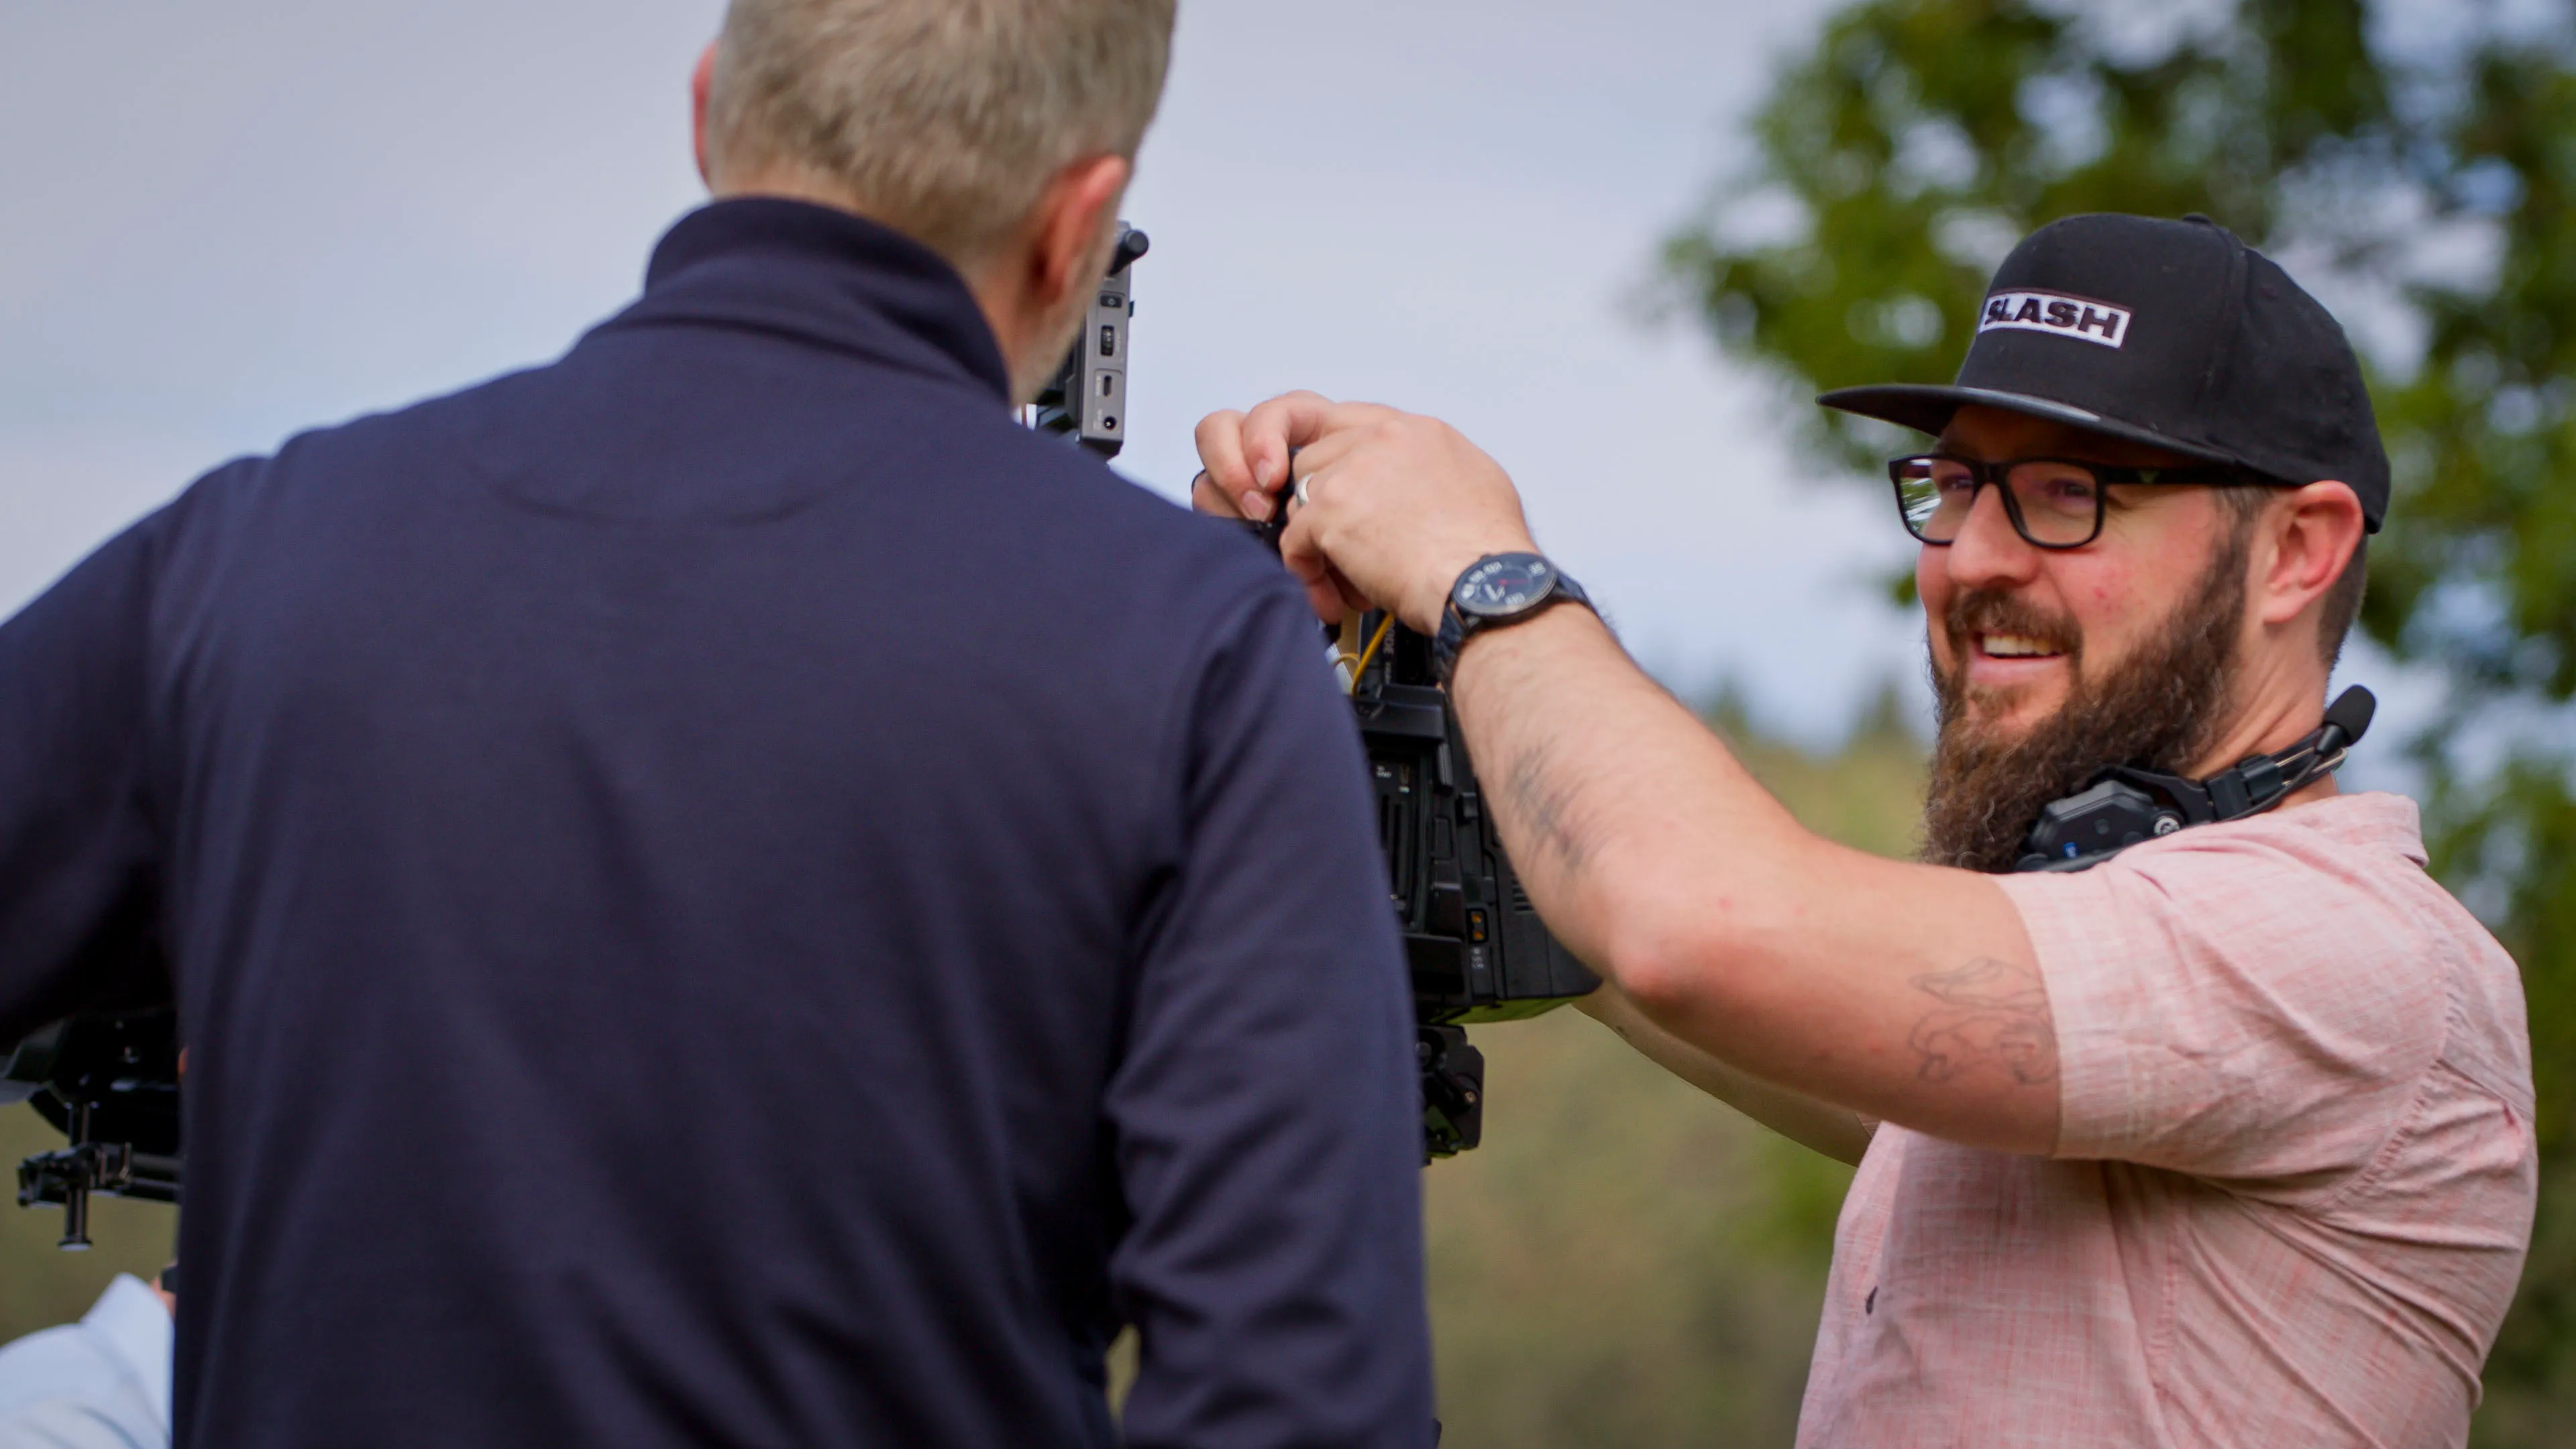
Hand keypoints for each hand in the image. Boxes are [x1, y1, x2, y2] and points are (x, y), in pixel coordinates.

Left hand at [1192, 392, 1539, 630]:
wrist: (1484, 585)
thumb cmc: (1488, 552)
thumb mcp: (1477, 484)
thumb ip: (1434, 469)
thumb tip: (1419, 480)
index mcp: (1417, 430)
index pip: (1350, 422)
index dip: (1335, 459)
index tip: (1334, 489)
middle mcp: (1382, 437)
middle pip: (1316, 462)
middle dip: (1324, 509)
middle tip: (1346, 549)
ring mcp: (1351, 470)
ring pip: (1299, 500)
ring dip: (1316, 543)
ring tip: (1348, 580)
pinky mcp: (1328, 510)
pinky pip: (1292, 540)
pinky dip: (1307, 572)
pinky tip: (1334, 594)